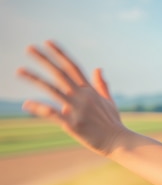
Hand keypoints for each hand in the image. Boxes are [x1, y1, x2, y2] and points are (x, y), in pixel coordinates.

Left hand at [17, 41, 128, 155]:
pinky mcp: (73, 124)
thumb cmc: (113, 124)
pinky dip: (39, 108)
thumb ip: (102, 85)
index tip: (48, 42)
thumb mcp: (110, 102)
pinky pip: (53, 113)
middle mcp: (83, 96)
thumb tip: (98, 68)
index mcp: (90, 91)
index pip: (73, 67)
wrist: (118, 142)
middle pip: (61, 74)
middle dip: (44, 60)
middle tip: (29, 48)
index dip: (60, 54)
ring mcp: (78, 109)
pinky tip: (26, 104)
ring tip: (20, 71)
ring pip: (53, 89)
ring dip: (35, 79)